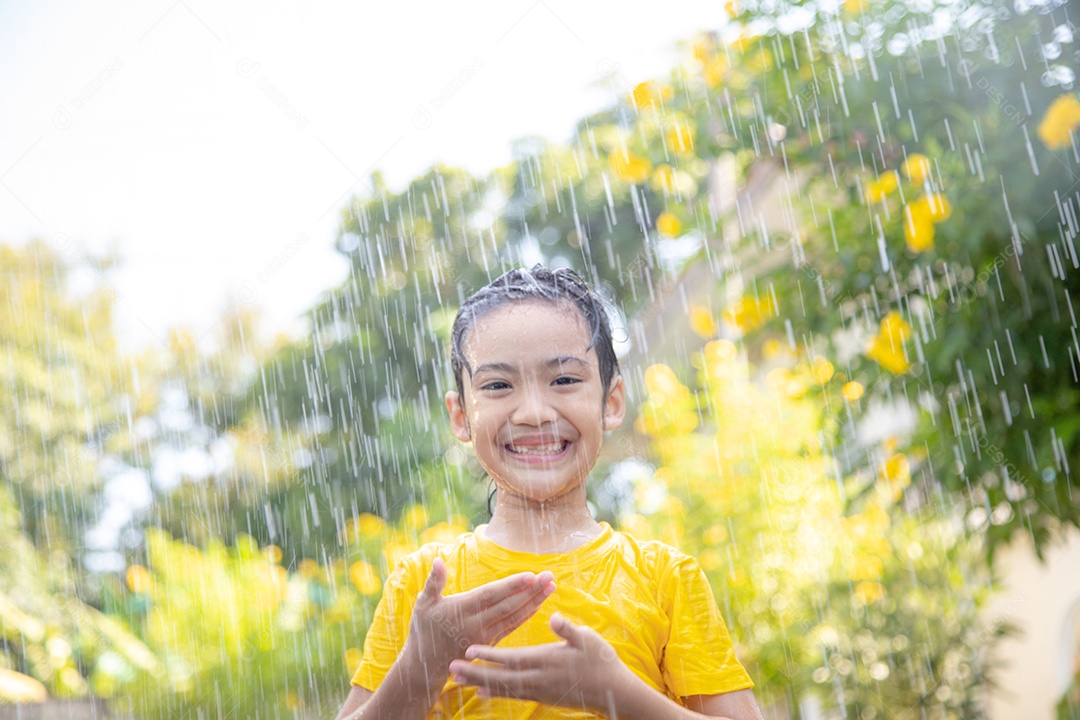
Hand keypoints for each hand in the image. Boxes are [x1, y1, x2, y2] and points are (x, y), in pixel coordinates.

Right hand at [407, 558, 555, 668]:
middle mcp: (476, 623)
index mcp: (462, 610)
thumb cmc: (423, 630)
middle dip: (530, 590)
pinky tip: (539, 604)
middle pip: (508, 604)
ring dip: (534, 601)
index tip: (530, 575)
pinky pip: (512, 627)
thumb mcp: (424, 604)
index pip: (492, 595)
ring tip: (551, 587)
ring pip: (514, 616)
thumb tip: (437, 561)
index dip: (512, 586)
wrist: (425, 666)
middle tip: (549, 576)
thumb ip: (433, 582)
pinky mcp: (490, 642)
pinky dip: (526, 615)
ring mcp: (485, 635)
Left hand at [448, 612, 633, 713]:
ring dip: (480, 684)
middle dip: (475, 673)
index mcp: (547, 660)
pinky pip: (514, 696)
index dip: (490, 655)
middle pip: (501, 677)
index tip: (470, 650)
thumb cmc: (601, 661)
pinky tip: (482, 693)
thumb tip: (553, 616)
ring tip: (458, 680)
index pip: (513, 657)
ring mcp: (540, 690)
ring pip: (504, 688)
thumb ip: (568, 630)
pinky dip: (497, 694)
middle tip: (452, 669)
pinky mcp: (543, 697)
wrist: (614, 693)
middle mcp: (539, 678)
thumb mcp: (587, 639)